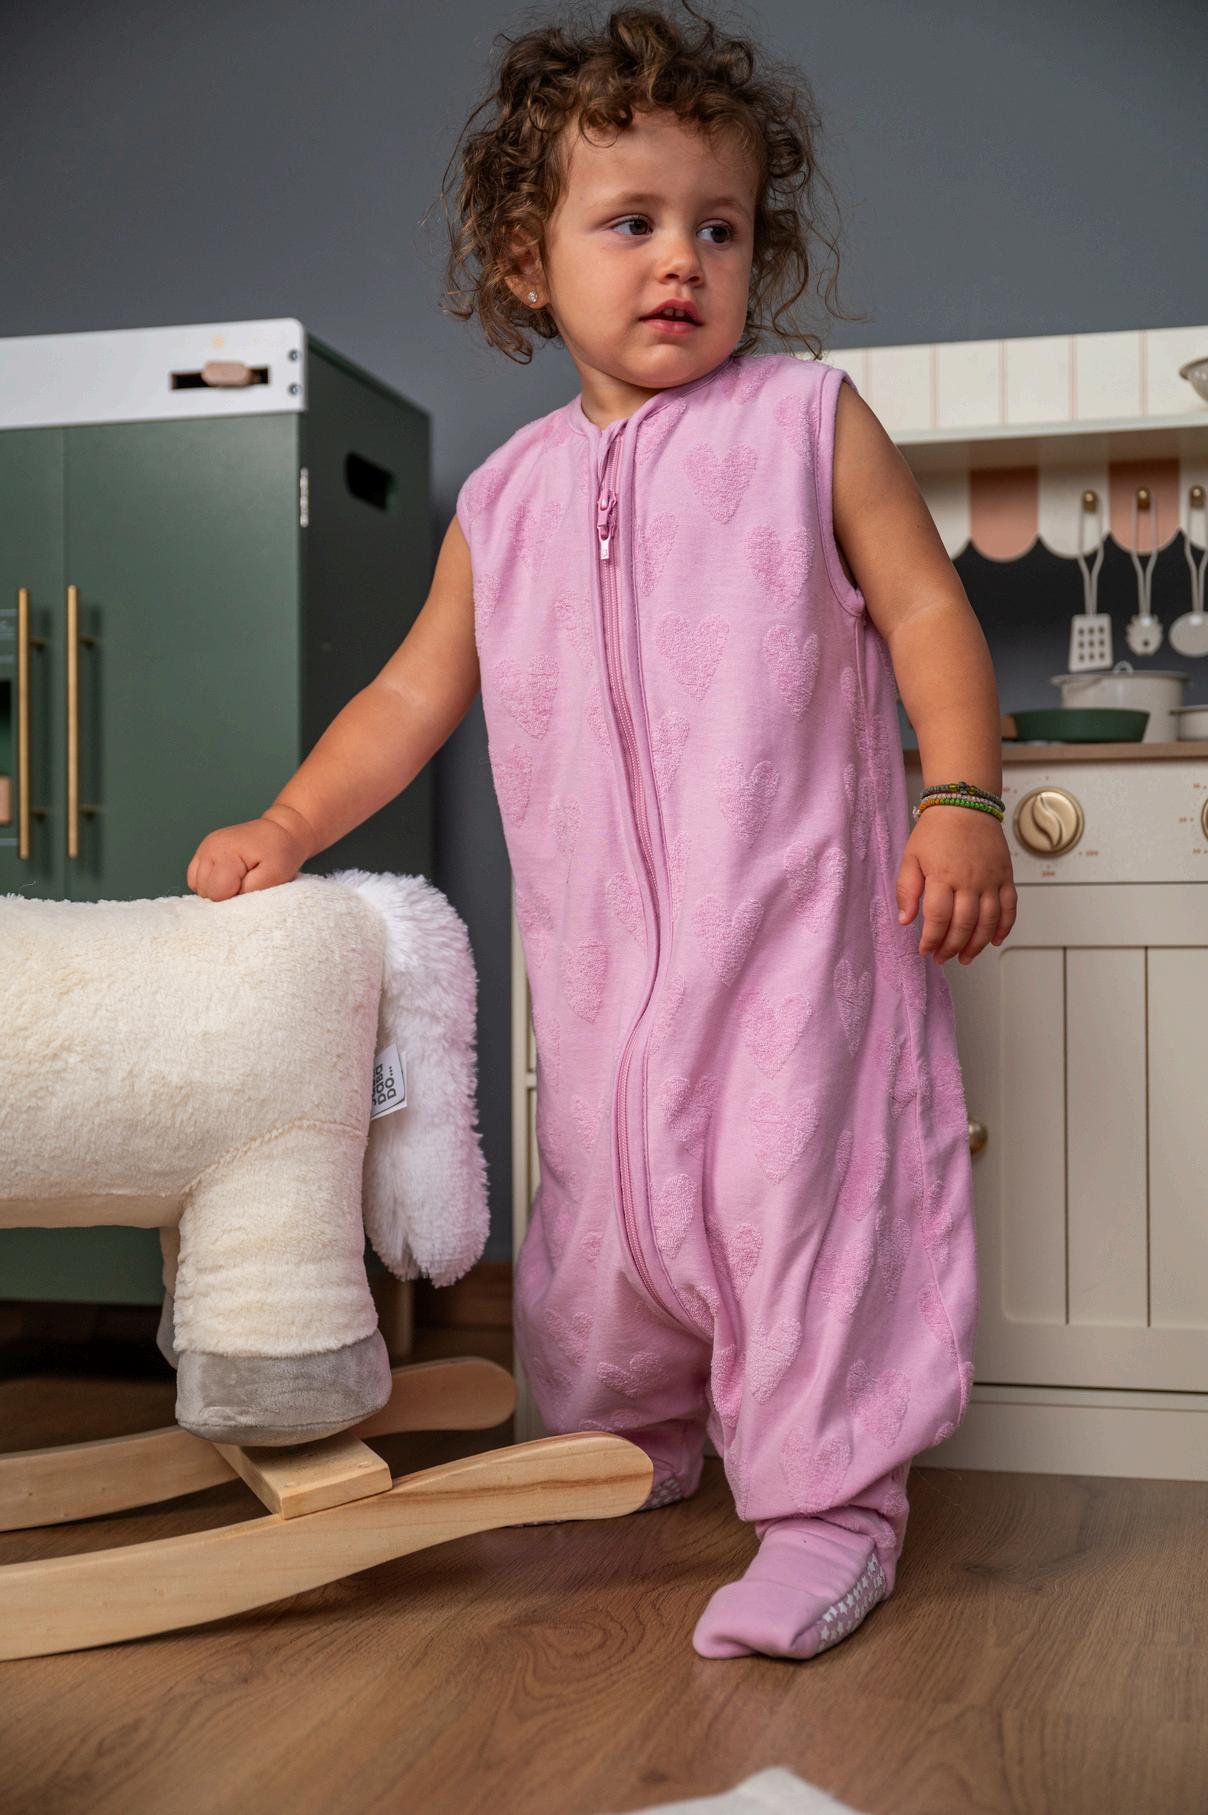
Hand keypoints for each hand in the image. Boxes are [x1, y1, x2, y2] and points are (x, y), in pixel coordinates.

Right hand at [186, 814, 310, 901]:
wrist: (280, 830)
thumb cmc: (279, 853)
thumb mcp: (274, 876)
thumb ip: (250, 892)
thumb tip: (230, 903)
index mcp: (226, 853)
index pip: (217, 893)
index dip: (235, 897)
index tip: (250, 886)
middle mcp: (210, 848)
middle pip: (205, 891)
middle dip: (225, 893)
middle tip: (245, 881)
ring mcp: (204, 848)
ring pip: (198, 886)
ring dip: (216, 889)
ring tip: (237, 878)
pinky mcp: (203, 850)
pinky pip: (195, 878)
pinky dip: (209, 883)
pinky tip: (226, 877)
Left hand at [895, 807, 1016, 964]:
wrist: (965, 805)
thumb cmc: (936, 830)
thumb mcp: (910, 857)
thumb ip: (906, 889)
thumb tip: (905, 920)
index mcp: (943, 876)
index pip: (937, 918)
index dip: (931, 939)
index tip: (924, 950)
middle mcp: (970, 881)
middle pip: (964, 925)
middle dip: (951, 947)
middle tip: (942, 958)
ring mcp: (991, 880)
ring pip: (987, 922)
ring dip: (976, 945)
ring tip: (965, 957)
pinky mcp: (1005, 877)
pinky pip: (1010, 908)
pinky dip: (1004, 928)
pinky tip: (993, 941)